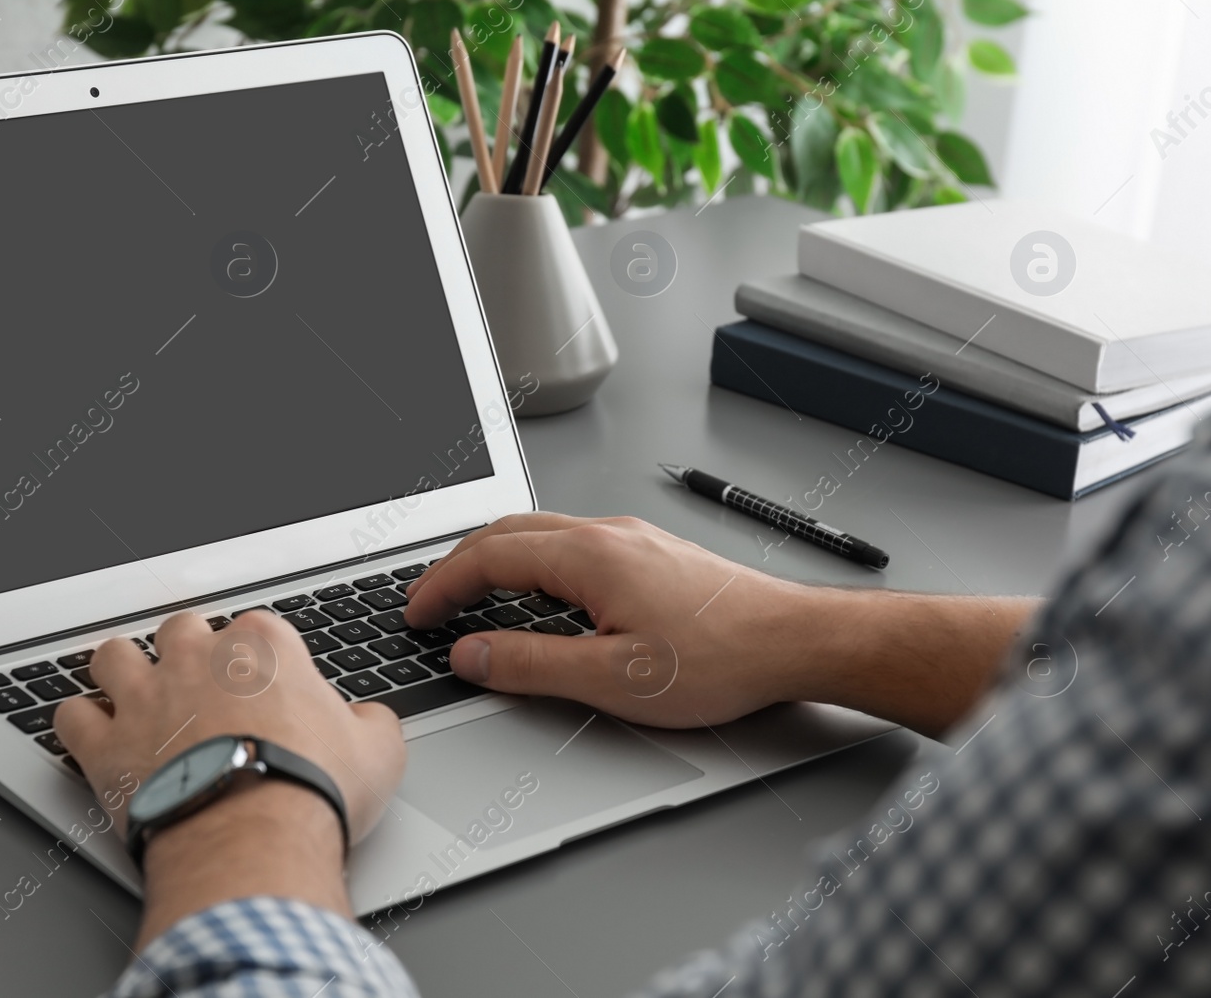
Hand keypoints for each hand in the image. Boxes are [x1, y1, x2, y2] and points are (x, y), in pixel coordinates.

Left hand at [54, 611, 404, 935]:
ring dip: (121, 670)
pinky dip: (79, 723)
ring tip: (133, 691)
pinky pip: (71, 715)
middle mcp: (196, 659)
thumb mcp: (377, 753)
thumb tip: (370, 722)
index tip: (263, 680)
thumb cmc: (311, 793)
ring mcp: (144, 698)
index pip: (256, 626)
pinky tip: (92, 734)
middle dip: (187, 650)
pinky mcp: (105, 745)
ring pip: (113, 656)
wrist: (253, 843)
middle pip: (180, 628)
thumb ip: (372, 723)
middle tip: (199, 681)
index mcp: (263, 648)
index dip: (259, 655)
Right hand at [404, 513, 819, 727]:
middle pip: (507, 532)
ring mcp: (629, 538)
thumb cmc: (721, 658)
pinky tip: (535, 592)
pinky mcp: (648, 552)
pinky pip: (569, 542)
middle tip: (429, 600)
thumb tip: (469, 654)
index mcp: (588, 555)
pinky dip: (530, 561)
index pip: (488, 557)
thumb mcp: (611, 678)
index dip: (441, 586)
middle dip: (457, 564)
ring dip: (494, 559)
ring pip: (539, 532)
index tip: (416, 613)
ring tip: (470, 595)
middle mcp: (606, 533)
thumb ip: (530, 664)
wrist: (794, 640)